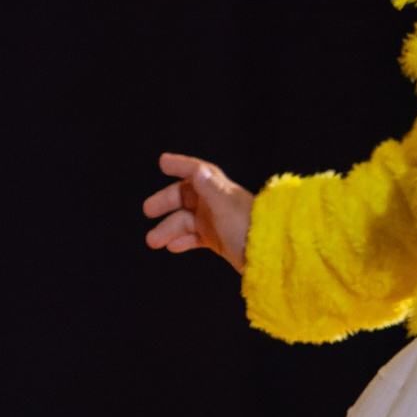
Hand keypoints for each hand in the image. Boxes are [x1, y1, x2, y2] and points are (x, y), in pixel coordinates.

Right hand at [143, 153, 251, 272]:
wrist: (270, 254)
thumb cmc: (248, 226)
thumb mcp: (226, 206)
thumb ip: (210, 188)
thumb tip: (197, 171)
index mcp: (217, 189)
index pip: (196, 171)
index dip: (180, 165)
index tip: (162, 162)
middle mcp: (215, 202)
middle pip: (185, 197)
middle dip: (166, 202)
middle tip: (147, 210)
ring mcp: (216, 221)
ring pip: (185, 221)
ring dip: (168, 229)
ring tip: (152, 241)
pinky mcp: (218, 239)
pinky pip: (194, 237)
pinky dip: (182, 240)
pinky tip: (171, 247)